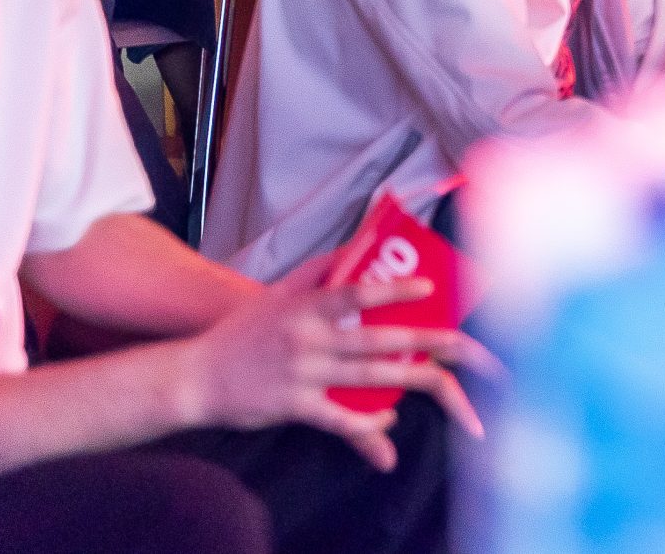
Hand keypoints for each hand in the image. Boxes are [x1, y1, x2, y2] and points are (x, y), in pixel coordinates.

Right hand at [174, 262, 492, 469]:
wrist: (195, 375)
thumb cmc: (245, 331)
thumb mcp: (280, 292)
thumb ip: (321, 269)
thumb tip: (361, 242)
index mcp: (308, 307)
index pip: (358, 292)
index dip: (395, 289)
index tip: (431, 288)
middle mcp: (309, 339)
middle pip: (379, 340)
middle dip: (429, 342)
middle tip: (469, 346)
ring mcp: (303, 374)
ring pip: (369, 378)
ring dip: (411, 380)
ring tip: (447, 383)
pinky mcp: (293, 407)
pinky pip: (339, 418)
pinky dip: (367, 422)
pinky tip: (390, 420)